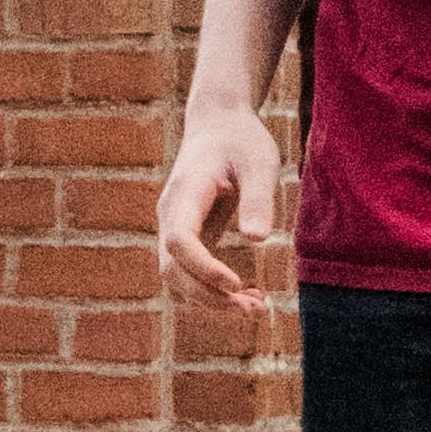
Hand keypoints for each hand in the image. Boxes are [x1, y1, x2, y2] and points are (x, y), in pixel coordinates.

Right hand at [157, 97, 287, 313]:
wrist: (219, 123)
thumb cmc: (241, 140)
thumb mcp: (259, 162)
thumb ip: (258, 198)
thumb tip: (256, 240)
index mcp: (185, 192)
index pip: (179, 240)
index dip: (203, 267)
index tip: (235, 283)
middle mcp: (171, 213)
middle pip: (172, 268)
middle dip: (208, 295)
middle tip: (254, 308)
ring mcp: (174, 226)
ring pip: (178, 276)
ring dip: (210, 298)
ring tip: (256, 306)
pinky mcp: (186, 235)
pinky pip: (190, 271)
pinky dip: (213, 288)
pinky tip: (249, 294)